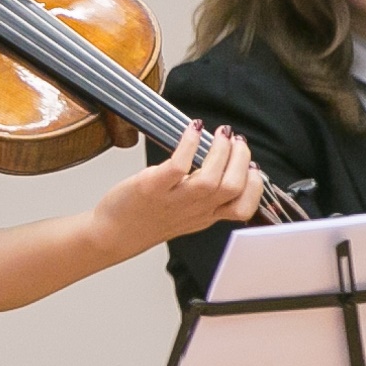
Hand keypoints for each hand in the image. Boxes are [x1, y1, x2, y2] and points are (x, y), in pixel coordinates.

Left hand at [90, 123, 265, 248]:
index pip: (243, 208)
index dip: (254, 186)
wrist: (111, 234)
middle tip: (236, 140)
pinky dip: (189, 145)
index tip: (252, 166)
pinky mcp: (151, 188)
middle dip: (241, 159)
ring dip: (220, 151)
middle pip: (232, 187)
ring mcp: (173, 200)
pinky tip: (192, 130)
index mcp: (206, 216)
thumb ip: (207, 197)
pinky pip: (177, 166)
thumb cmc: (147, 219)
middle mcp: (194, 210)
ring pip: (210, 179)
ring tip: (219, 133)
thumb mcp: (186, 214)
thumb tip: (224, 164)